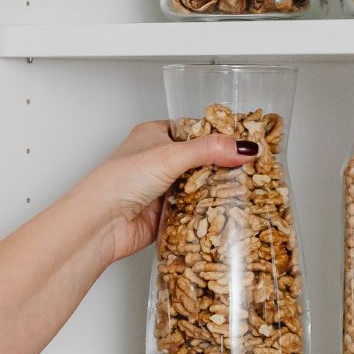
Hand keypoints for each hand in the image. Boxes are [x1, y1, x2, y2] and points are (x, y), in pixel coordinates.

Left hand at [73, 120, 258, 264]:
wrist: (100, 224)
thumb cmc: (117, 181)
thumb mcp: (169, 156)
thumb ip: (209, 150)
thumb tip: (243, 147)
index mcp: (156, 134)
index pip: (197, 130)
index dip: (221, 135)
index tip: (247, 141)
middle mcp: (159, 159)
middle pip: (201, 159)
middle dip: (223, 165)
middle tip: (253, 167)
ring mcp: (163, 187)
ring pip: (200, 185)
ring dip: (217, 189)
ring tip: (247, 188)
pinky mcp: (167, 213)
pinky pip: (195, 209)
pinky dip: (209, 210)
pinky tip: (226, 210)